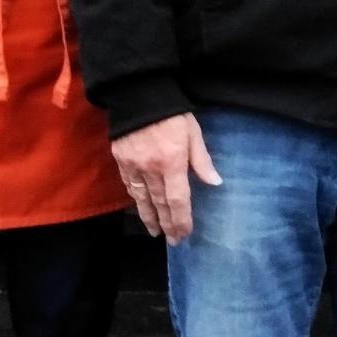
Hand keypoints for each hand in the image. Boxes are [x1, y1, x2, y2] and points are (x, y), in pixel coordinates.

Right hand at [113, 112, 220, 243]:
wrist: (138, 95)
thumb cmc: (172, 113)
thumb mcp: (193, 133)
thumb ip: (202, 160)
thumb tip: (215, 183)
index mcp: (172, 163)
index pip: (178, 200)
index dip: (182, 220)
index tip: (185, 234)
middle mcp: (151, 170)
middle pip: (160, 204)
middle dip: (167, 225)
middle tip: (173, 241)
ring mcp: (133, 167)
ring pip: (142, 199)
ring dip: (150, 218)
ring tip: (155, 232)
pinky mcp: (121, 161)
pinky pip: (129, 187)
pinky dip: (136, 200)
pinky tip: (141, 208)